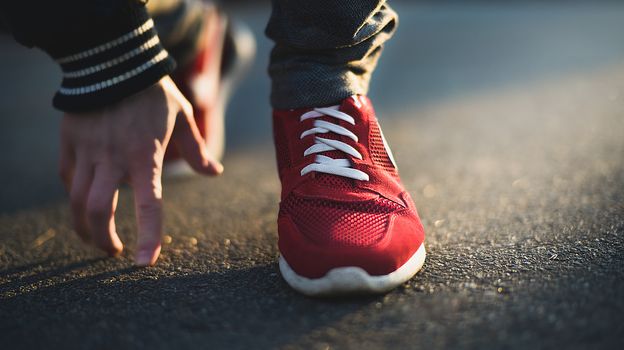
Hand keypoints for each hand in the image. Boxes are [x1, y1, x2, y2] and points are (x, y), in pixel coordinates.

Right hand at [58, 77, 222, 265]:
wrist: (114, 60)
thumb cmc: (153, 92)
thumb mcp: (181, 116)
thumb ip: (196, 149)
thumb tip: (214, 173)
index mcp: (145, 156)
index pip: (148, 206)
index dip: (148, 237)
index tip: (145, 263)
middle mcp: (113, 158)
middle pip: (97, 211)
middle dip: (102, 240)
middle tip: (113, 251)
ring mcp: (88, 150)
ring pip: (76, 201)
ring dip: (84, 227)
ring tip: (95, 238)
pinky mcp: (69, 142)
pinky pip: (67, 177)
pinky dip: (75, 194)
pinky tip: (83, 201)